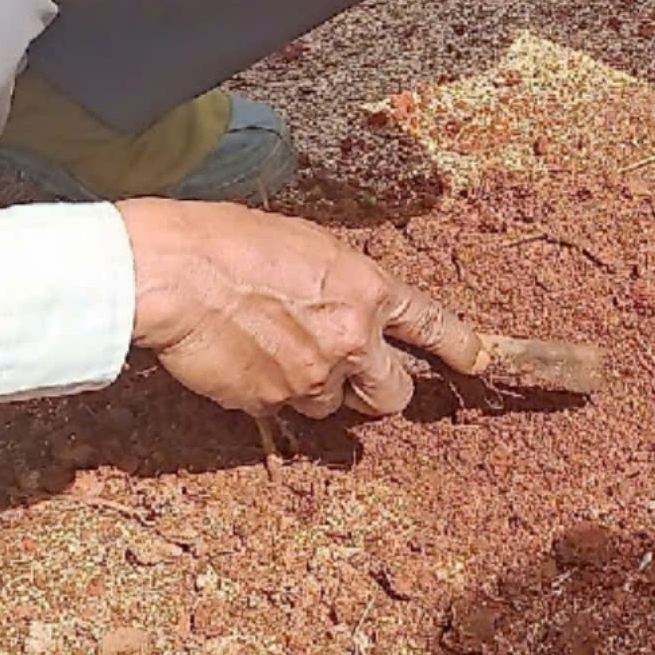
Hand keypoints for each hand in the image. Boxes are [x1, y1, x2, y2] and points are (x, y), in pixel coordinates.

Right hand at [119, 199, 498, 421]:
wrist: (176, 274)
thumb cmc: (233, 242)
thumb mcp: (310, 246)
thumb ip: (343, 283)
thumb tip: (350, 305)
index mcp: (368, 290)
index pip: (432, 325)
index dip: (461, 347)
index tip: (479, 361)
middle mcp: (351, 340)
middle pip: (392, 396)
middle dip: (378, 389)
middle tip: (351, 371)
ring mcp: (312, 378)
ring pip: (334, 408)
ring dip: (319, 391)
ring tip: (280, 352)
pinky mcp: (271, 404)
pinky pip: (286, 412)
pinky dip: (274, 396)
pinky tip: (247, 361)